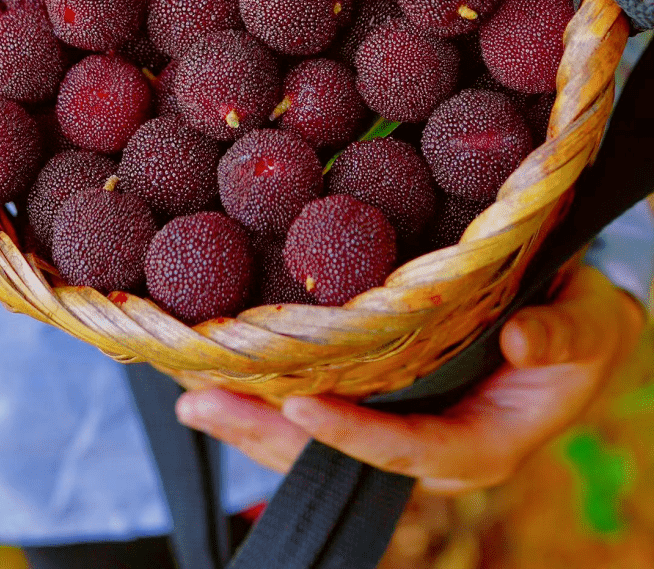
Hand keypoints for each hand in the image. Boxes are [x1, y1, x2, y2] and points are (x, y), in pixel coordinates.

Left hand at [175, 266, 644, 493]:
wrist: (570, 323)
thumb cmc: (580, 328)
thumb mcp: (586, 328)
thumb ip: (561, 336)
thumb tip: (522, 337)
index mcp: (477, 444)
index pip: (407, 450)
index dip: (351, 435)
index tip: (294, 405)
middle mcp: (425, 441)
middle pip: (337, 452)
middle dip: (264, 433)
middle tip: (197, 404)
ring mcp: (398, 420)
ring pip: (315, 433)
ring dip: (251, 414)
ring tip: (189, 393)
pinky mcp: (381, 391)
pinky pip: (321, 397)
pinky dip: (270, 385)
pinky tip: (222, 367)